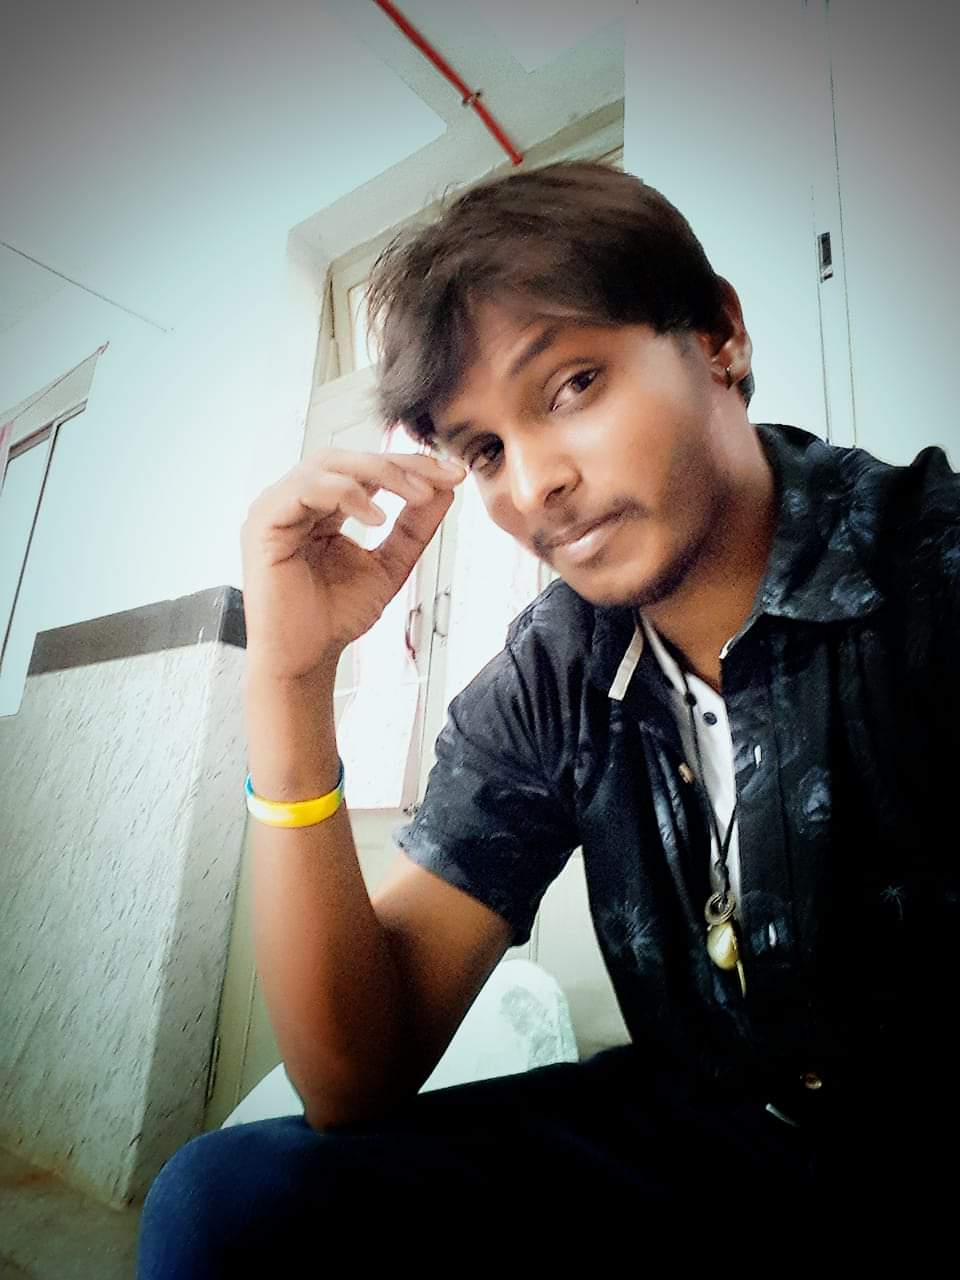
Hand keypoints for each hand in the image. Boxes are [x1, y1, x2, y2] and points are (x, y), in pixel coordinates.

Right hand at [241, 447, 465, 680]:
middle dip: (401, 464)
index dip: (412, 467)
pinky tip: (377, 518)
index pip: (368, 470)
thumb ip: (414, 527)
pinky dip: (346, 495)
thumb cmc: (335, 617)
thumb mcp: (390, 564)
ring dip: (380, 475)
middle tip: (439, 480)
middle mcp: (297, 500)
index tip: (454, 476)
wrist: (307, 659)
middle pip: (351, 458)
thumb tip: (445, 489)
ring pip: (330, 464)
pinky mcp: (263, 523)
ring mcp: (277, 508)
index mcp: (323, 507)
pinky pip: (306, 489)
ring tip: (416, 496)